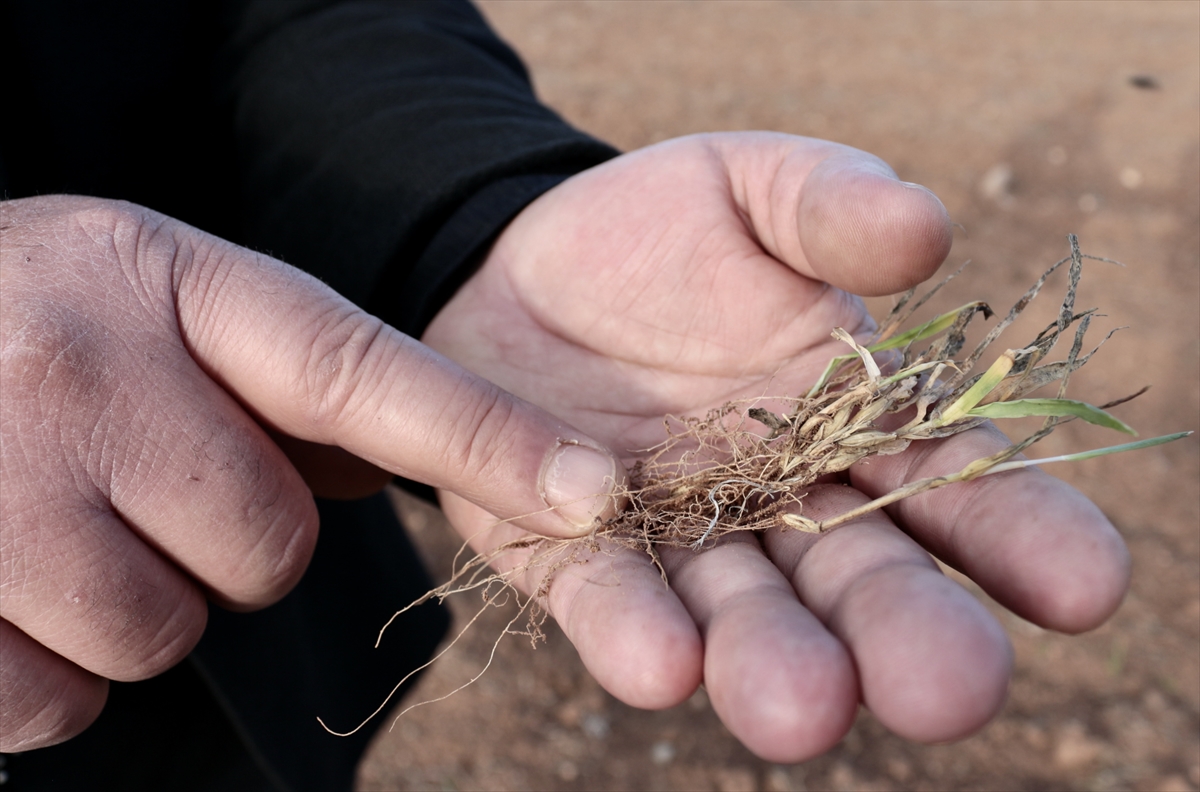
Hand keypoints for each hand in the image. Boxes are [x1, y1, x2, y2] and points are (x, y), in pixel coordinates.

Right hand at [0, 196, 622, 750]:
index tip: (592, 496)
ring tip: (56, 522)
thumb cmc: (29, 326)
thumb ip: (283, 380)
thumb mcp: (154, 306)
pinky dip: (46, 668)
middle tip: (134, 482)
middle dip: (220, 544)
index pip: (365, 375)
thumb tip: (401, 461)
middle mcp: (85, 366)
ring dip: (131, 605)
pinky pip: (62, 701)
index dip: (487, 442)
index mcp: (167, 283)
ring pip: (165, 635)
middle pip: (269, 552)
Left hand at [422, 133, 1130, 761]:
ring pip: (738, 612)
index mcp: (855, 423)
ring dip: (770, 659)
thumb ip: (833, 207)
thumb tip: (924, 231)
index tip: (1085, 587)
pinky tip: (660, 664)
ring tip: (800, 708)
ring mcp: (678, 536)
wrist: (516, 265)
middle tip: (948, 690)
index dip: (1023, 535)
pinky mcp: (572, 552)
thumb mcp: (753, 190)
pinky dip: (632, 630)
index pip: (955, 486)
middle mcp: (780, 503)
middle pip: (857, 578)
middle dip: (902, 633)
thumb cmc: (661, 233)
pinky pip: (606, 596)